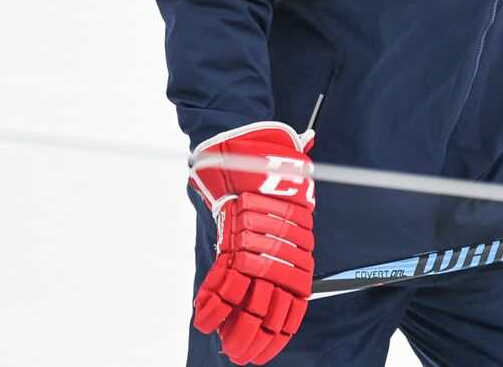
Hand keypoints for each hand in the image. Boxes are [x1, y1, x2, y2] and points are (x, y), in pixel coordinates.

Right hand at [189, 122, 316, 364]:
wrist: (256, 155)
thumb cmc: (275, 184)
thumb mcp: (293, 218)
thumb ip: (285, 247)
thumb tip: (281, 275)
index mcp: (298, 257)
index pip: (291, 306)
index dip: (278, 332)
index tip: (267, 349)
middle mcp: (279, 258)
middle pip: (268, 310)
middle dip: (255, 337)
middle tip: (244, 355)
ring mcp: (254, 252)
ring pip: (245, 302)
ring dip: (235, 330)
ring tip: (229, 350)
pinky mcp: (232, 244)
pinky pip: (221, 282)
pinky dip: (211, 304)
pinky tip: (204, 322)